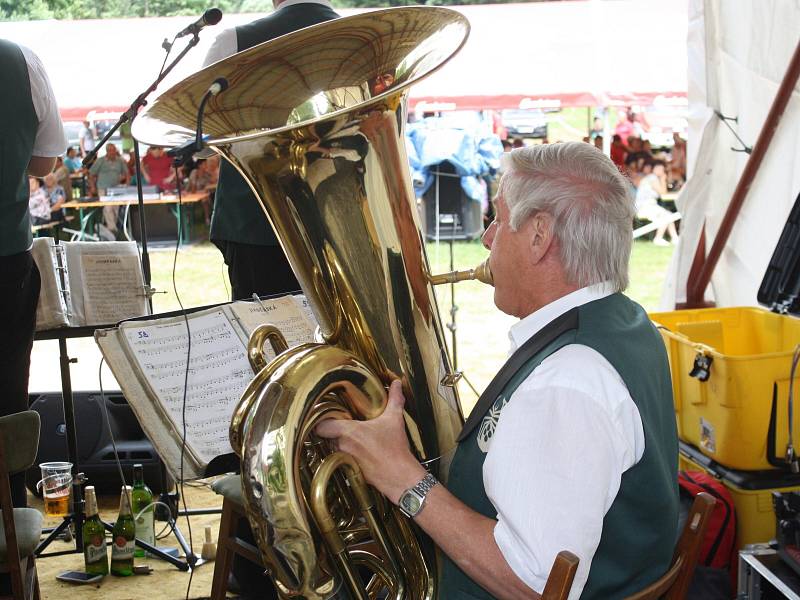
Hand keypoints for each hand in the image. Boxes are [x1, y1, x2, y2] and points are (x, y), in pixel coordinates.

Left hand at [315, 380, 425, 503]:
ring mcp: (343, 459)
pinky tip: (355, 451)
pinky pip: (339, 460)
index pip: (321, 426)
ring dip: (336, 443)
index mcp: (349, 432)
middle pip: (325, 436)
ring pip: (331, 448)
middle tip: (338, 424)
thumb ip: (394, 399)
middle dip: (330, 431)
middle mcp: (342, 446)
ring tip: (347, 437)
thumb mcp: (395, 420)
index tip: (325, 415)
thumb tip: (397, 384)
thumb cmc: (395, 450)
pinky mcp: (347, 470)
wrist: (399, 476)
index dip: (320, 420)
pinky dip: (343, 455)